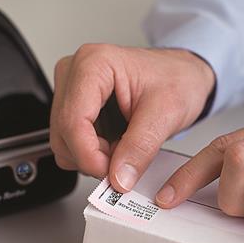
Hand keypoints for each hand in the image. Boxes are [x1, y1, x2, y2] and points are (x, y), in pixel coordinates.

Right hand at [50, 44, 214, 191]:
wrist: (181, 76)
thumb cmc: (176, 80)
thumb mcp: (165, 114)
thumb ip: (140, 148)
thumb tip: (119, 178)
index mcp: (94, 64)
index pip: (72, 121)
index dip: (89, 156)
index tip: (111, 174)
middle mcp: (74, 73)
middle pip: (62, 134)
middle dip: (92, 158)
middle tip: (124, 161)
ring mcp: (70, 90)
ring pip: (62, 142)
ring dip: (91, 158)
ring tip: (123, 147)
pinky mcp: (72, 106)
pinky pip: (69, 143)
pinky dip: (90, 154)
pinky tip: (113, 144)